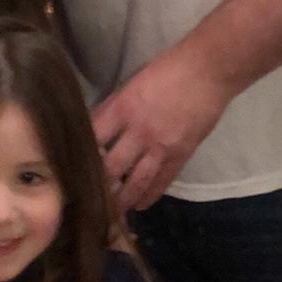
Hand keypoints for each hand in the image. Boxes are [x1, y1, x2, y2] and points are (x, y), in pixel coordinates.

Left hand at [92, 43, 232, 211]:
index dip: (81, 155)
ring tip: (112, 212)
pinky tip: (141, 204)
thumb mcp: (131, 83)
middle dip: (99, 185)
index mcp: (122, 108)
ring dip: (123, 199)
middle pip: (111, 167)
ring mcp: (161, 146)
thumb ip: (114, 107)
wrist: (208, 71)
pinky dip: (150, 195)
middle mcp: (139, 131)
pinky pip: (162, 181)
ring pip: (136, 181)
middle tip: (88, 198)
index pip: (93, 138)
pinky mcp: (181, 155)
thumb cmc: (168, 69)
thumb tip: (96, 127)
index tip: (72, 168)